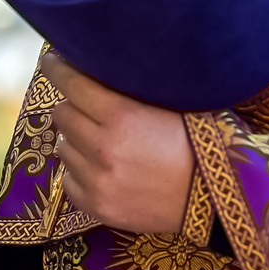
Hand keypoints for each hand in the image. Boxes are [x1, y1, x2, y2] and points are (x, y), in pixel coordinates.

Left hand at [40, 53, 192, 235]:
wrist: (215, 200)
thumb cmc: (200, 145)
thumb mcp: (173, 105)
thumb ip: (134, 88)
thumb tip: (101, 65)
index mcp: (123, 117)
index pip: (71, 84)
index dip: (58, 69)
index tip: (53, 62)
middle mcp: (103, 148)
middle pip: (62, 114)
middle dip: (72, 105)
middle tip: (86, 105)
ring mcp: (97, 181)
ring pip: (62, 147)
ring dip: (76, 139)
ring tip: (100, 141)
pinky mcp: (97, 207)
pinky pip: (67, 180)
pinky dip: (78, 171)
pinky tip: (100, 168)